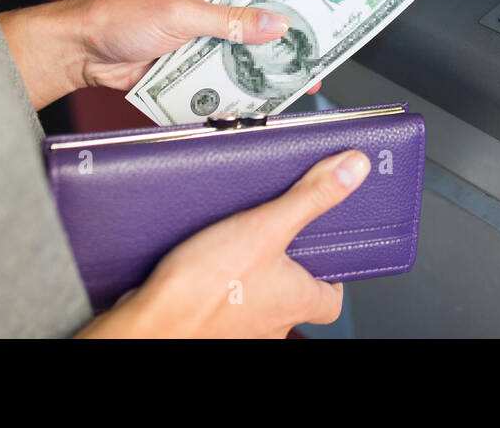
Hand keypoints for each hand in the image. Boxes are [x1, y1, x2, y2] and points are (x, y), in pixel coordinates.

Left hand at [0, 0, 319, 109]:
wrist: (78, 52)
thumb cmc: (118, 15)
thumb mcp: (180, 14)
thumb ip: (230, 21)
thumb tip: (275, 23)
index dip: (288, 1)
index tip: (318, 16)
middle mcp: (206, 2)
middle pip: (254, 24)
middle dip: (279, 44)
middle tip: (313, 60)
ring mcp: (199, 34)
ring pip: (240, 53)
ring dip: (257, 70)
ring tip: (293, 86)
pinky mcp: (188, 62)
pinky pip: (220, 74)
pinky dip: (234, 86)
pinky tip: (256, 100)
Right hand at [78, 149, 370, 337]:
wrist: (147, 324)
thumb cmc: (202, 291)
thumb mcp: (266, 226)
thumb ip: (311, 197)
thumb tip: (352, 171)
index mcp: (296, 301)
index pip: (331, 297)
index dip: (330, 272)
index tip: (326, 247)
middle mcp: (272, 323)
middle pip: (293, 292)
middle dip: (283, 262)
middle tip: (272, 231)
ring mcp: (239, 328)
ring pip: (257, 297)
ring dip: (249, 270)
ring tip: (236, 237)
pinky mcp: (207, 324)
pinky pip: (222, 299)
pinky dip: (217, 279)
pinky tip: (203, 256)